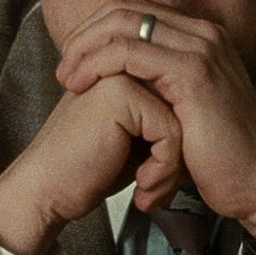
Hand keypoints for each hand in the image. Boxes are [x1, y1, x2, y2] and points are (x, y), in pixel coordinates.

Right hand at [0, 74, 183, 254]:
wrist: (48, 191)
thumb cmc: (91, 169)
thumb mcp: (137, 138)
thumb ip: (164, 115)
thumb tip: (207, 117)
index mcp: (129, 67)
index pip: (182, 102)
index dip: (179, 149)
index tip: (157, 179)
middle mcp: (126, 63)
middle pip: (186, 110)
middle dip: (179, 158)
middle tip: (156, 189)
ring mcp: (122, 73)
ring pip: (183, 122)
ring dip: (172, 168)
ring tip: (149, 191)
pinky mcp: (121, 95)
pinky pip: (171, 133)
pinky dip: (163, 170)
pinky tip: (141, 191)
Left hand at [54, 0, 255, 239]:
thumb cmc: (218, 156)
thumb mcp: (181, 109)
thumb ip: (156, 85)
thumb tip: (116, 78)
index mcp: (201, 37)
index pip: (135, 10)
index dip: (96, 30)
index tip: (73, 60)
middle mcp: (203, 33)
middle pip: (125, 8)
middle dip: (85, 34)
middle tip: (64, 65)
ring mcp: (201, 49)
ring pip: (122, 25)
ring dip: (85, 48)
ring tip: (66, 78)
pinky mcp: (193, 73)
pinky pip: (129, 52)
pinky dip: (97, 64)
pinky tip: (81, 86)